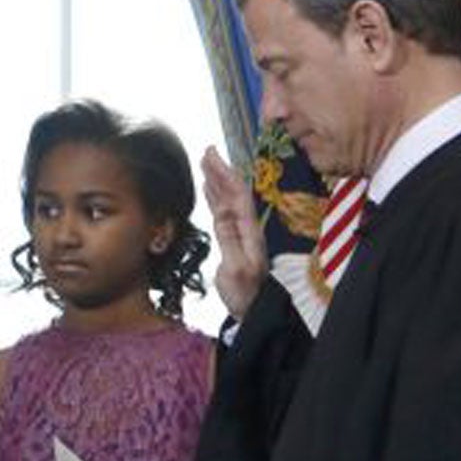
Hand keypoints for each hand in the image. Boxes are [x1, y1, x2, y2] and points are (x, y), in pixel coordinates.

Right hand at [201, 146, 267, 318]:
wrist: (253, 309)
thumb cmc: (245, 293)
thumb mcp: (236, 270)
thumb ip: (230, 243)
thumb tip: (222, 217)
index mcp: (248, 231)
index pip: (236, 195)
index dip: (224, 175)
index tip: (212, 157)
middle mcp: (245, 227)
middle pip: (233, 192)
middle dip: (221, 170)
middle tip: (207, 151)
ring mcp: (239, 232)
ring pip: (227, 199)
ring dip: (217, 180)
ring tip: (206, 163)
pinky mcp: (232, 238)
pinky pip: (222, 210)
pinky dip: (215, 196)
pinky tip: (209, 188)